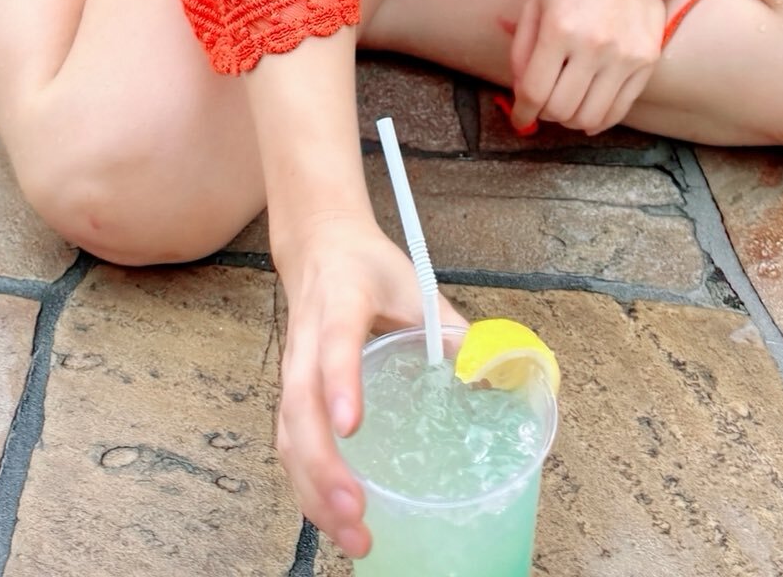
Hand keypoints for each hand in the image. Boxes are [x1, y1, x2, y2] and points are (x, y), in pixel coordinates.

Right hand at [272, 212, 465, 558]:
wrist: (319, 247)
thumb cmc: (369, 269)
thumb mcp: (415, 284)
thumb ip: (452, 328)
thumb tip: (494, 376)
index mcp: (340, 303)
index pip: (335, 344)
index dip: (341, 384)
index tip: (351, 426)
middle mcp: (306, 342)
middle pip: (299, 409)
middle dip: (324, 468)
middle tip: (358, 513)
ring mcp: (293, 372)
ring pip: (289, 437)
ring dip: (315, 491)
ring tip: (353, 535)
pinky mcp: (292, 396)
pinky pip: (291, 447)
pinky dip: (309, 488)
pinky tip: (335, 521)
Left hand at [508, 0, 665, 135]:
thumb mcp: (536, 5)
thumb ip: (522, 51)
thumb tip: (522, 95)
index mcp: (558, 29)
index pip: (535, 92)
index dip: (522, 113)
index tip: (520, 118)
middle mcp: (592, 46)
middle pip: (561, 110)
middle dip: (545, 115)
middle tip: (544, 106)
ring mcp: (623, 57)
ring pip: (590, 118)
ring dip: (571, 121)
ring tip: (567, 108)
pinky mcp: (646, 63)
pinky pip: (619, 111)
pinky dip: (599, 121)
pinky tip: (589, 113)